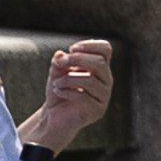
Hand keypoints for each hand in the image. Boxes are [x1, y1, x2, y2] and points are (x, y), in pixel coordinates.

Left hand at [25, 39, 114, 153]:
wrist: (54, 116)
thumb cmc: (59, 90)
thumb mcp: (56, 72)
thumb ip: (59, 62)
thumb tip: (60, 55)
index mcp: (100, 67)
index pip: (105, 49)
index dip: (90, 45)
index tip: (71, 49)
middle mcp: (106, 80)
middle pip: (100, 62)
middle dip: (76, 59)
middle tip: (59, 63)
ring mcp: (104, 96)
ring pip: (90, 80)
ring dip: (68, 79)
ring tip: (56, 83)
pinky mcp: (97, 110)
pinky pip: (83, 96)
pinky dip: (66, 91)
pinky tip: (58, 92)